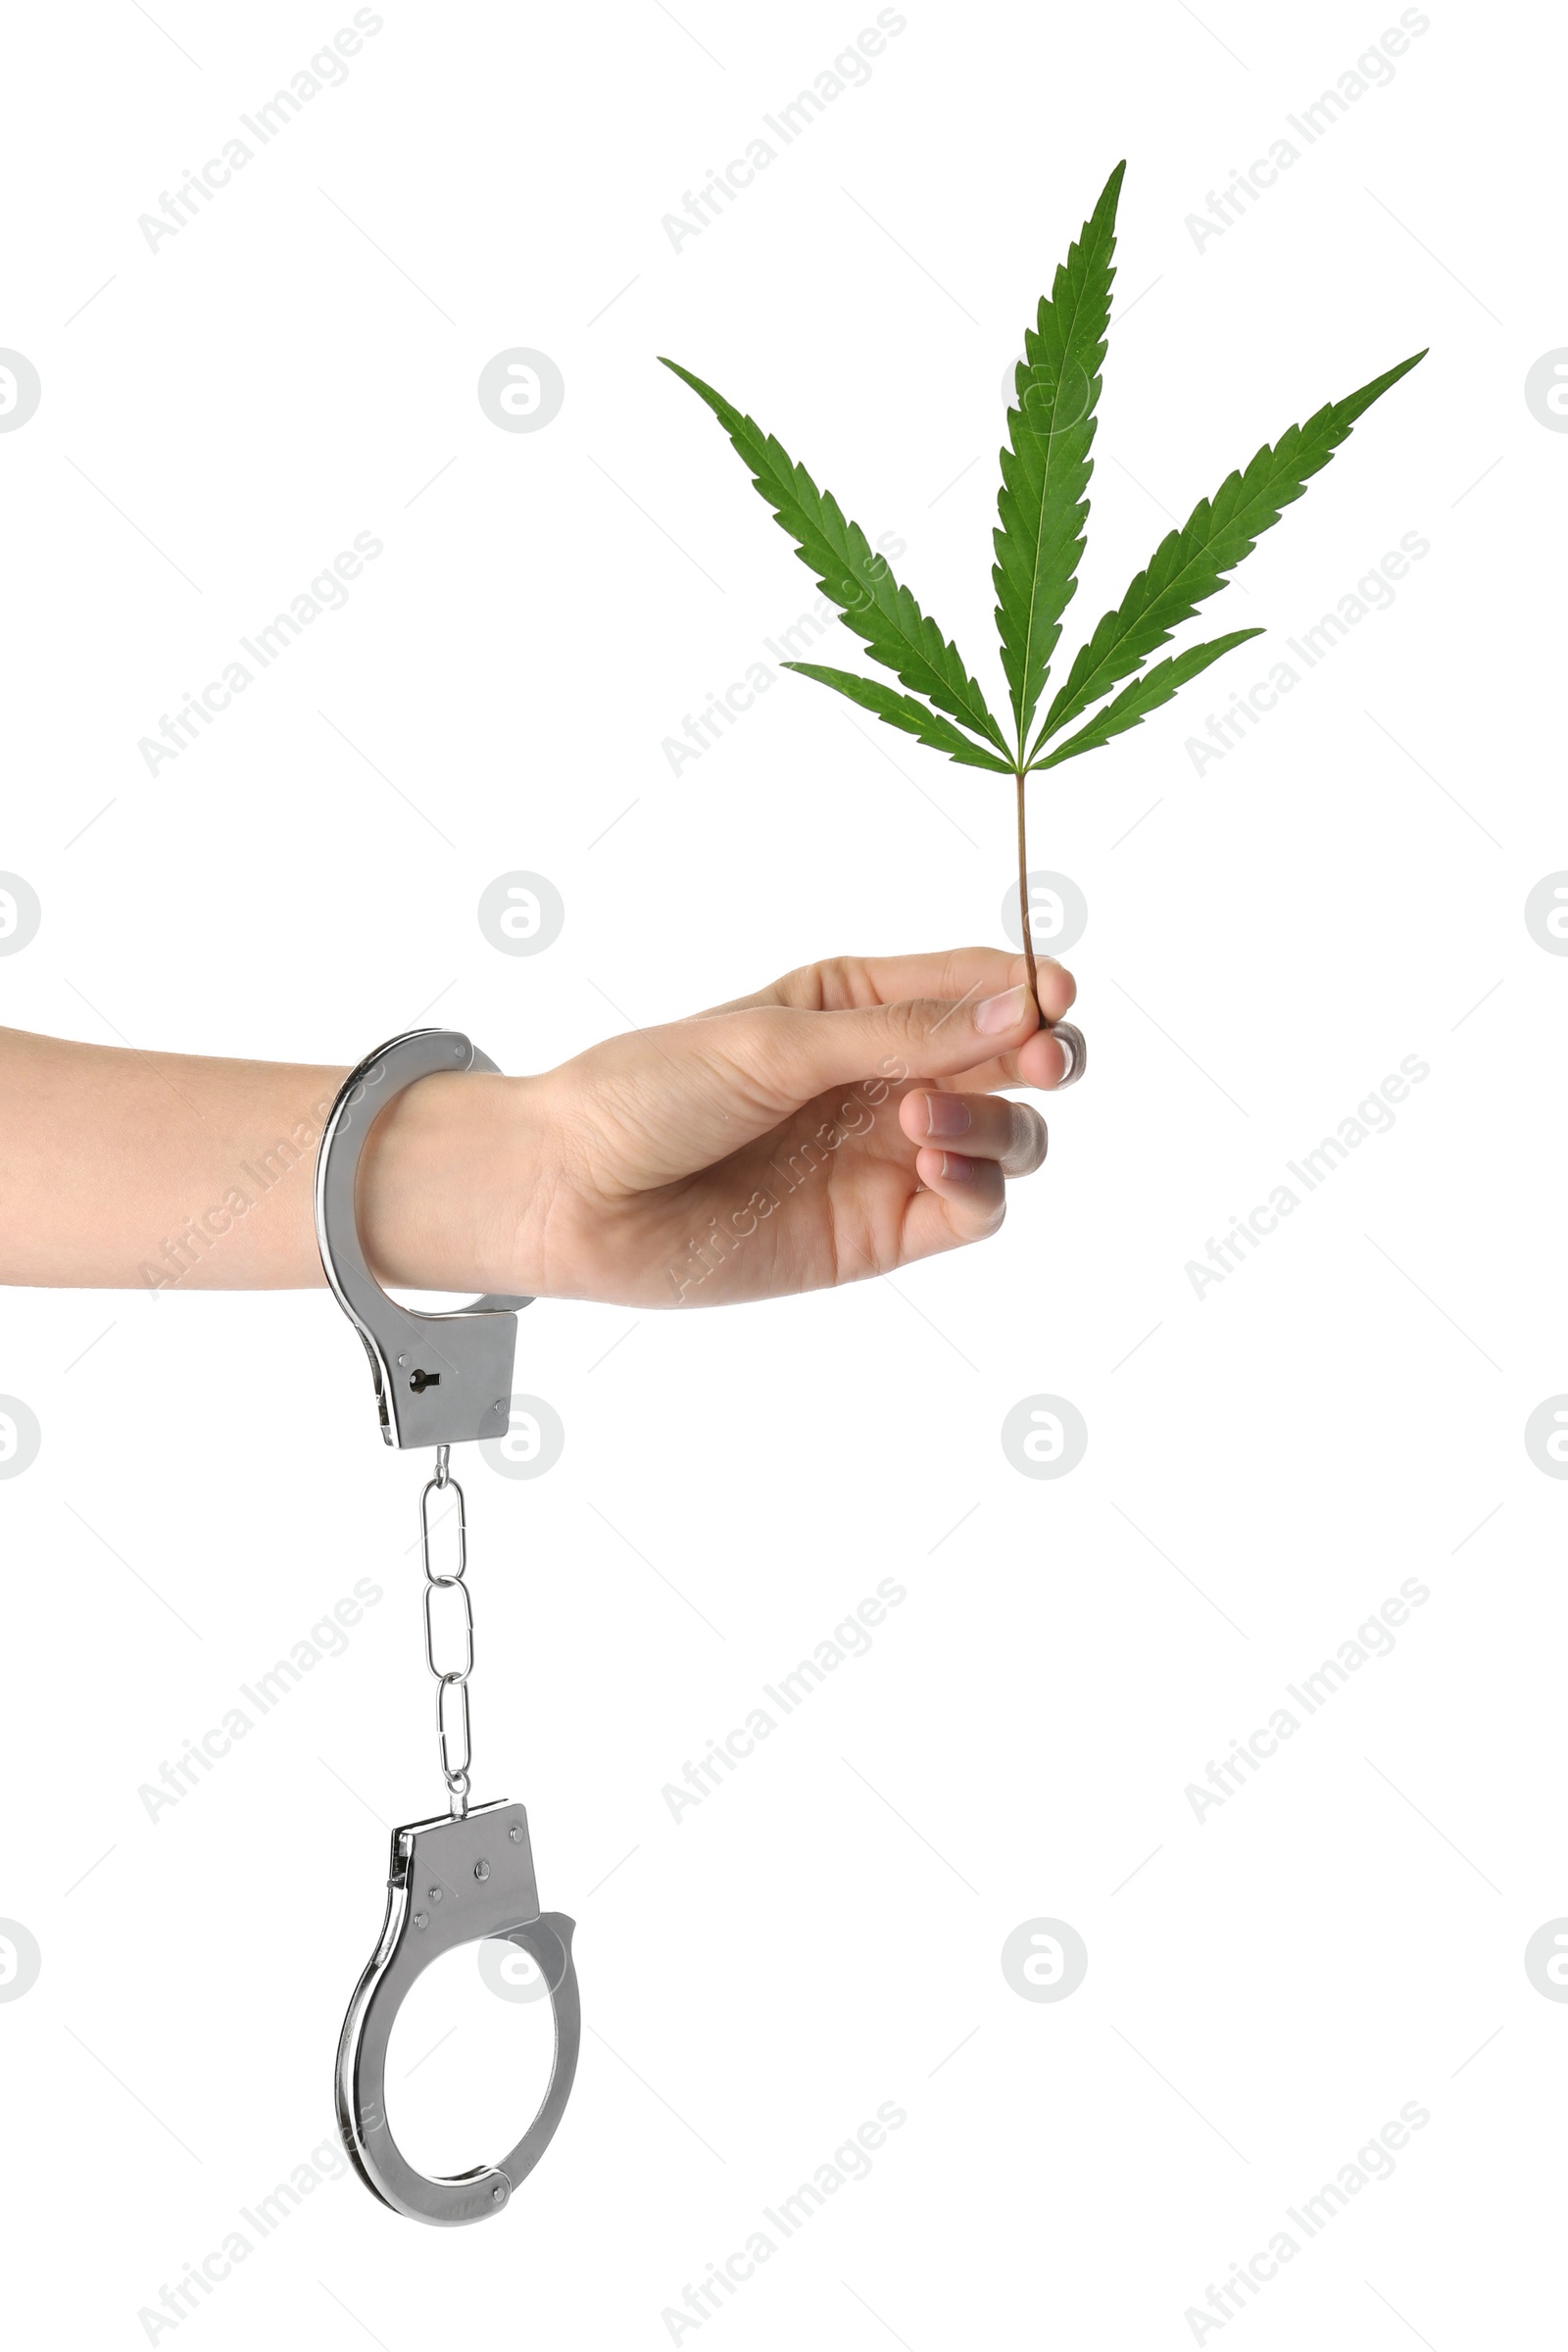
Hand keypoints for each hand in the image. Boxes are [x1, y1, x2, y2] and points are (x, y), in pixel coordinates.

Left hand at [373, 948, 1082, 1307]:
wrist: (573, 1195)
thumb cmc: (650, 1093)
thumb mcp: (778, 1041)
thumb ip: (902, 1032)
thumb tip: (1018, 1005)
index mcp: (858, 1004)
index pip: (976, 985)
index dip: (1027, 988)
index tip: (1051, 994)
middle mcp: (885, 1076)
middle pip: (1013, 1061)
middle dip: (1043, 1055)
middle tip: (1045, 1061)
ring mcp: (887, 1157)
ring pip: (1007, 1137)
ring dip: (998, 1123)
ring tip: (925, 1124)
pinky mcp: (880, 1232)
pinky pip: (971, 1210)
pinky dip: (977, 1189)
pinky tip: (931, 1168)